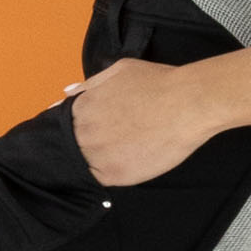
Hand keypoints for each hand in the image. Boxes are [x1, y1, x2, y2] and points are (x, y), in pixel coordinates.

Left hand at [63, 58, 220, 186]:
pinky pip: (101, 178)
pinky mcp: (115, 174)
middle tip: (111, 139)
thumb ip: (90, 84)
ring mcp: (98, 154)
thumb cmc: (158, 83)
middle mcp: (84, 131)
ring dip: (96, 160)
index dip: (76, 127)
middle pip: (72, 145)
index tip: (91, 128)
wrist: (187, 104)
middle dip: (86, 143)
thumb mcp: (120, 71)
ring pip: (85, 164)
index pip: (63, 123)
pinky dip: (110, 172)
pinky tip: (127, 160)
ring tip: (122, 149)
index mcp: (82, 106)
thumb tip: (66, 92)